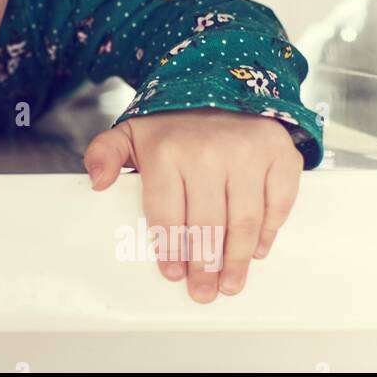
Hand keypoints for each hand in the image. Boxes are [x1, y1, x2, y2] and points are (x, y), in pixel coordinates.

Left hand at [82, 108, 301, 302]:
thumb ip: (104, 154)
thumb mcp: (131, 131)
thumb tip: (97, 181)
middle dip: (204, 265)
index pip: (167, 214)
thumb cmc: (173, 124)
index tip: (173, 274)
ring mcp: (247, 153)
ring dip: (237, 259)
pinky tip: (257, 250)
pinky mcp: (279, 155)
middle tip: (204, 292)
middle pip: (206, 225)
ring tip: (230, 283)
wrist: (222, 84)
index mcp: (167, 151)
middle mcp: (208, 153)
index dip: (170, 249)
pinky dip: (269, 231)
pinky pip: (277, 203)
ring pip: (243, 221)